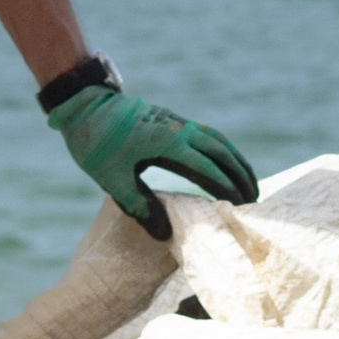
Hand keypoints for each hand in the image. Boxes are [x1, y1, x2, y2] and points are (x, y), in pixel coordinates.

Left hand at [45, 82, 259, 240]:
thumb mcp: (112, 180)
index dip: (227, 188)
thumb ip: (139, 207)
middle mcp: (179, 129)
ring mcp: (176, 122)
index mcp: (167, 143)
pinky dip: (221, 148)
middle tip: (255, 200)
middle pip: (221, 152)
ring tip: (249, 181)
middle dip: (240, 175)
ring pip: (217, 139)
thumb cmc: (94, 142)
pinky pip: (206, 134)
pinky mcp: (171, 120)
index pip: (207, 168)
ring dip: (236, 160)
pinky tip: (223, 161)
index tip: (240, 207)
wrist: (83, 104)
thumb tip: (165, 235)